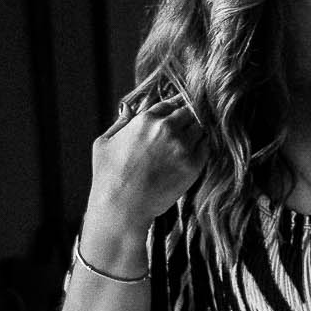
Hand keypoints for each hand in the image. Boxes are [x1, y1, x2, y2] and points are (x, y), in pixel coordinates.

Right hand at [84, 95, 206, 259]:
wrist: (123, 205)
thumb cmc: (108, 175)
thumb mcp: (104, 142)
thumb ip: (120, 122)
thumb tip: (129, 108)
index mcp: (146, 120)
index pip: (170, 104)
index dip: (173, 109)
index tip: (175, 115)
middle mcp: (168, 129)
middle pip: (189, 113)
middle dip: (187, 119)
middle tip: (184, 128)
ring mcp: (183, 146)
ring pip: (200, 128)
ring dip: (196, 131)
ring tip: (188, 141)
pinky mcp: (194, 164)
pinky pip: (206, 147)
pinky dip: (202, 146)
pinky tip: (193, 152)